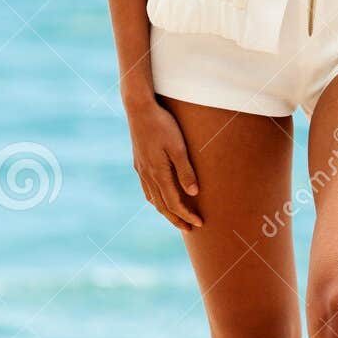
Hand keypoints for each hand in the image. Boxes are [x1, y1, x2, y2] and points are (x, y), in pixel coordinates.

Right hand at [126, 97, 203, 231]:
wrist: (139, 108)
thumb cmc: (162, 124)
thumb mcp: (178, 146)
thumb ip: (185, 170)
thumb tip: (193, 193)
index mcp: (157, 173)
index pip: (174, 202)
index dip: (187, 215)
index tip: (199, 223)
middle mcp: (147, 175)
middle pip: (162, 205)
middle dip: (176, 219)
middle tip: (189, 229)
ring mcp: (141, 169)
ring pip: (153, 198)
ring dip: (165, 211)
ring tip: (176, 217)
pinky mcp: (139, 162)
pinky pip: (147, 188)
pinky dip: (155, 199)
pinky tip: (159, 197)